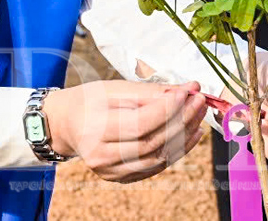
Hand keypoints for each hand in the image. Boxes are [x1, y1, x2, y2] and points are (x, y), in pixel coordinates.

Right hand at [43, 80, 206, 182]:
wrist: (68, 125)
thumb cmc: (91, 101)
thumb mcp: (115, 88)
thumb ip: (151, 91)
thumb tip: (188, 90)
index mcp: (95, 129)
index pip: (139, 124)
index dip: (167, 110)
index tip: (188, 92)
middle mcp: (100, 156)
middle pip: (151, 143)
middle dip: (182, 120)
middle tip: (199, 101)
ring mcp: (110, 172)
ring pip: (158, 158)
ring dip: (184, 136)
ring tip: (198, 114)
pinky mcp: (120, 178)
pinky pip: (155, 166)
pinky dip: (176, 150)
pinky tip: (189, 133)